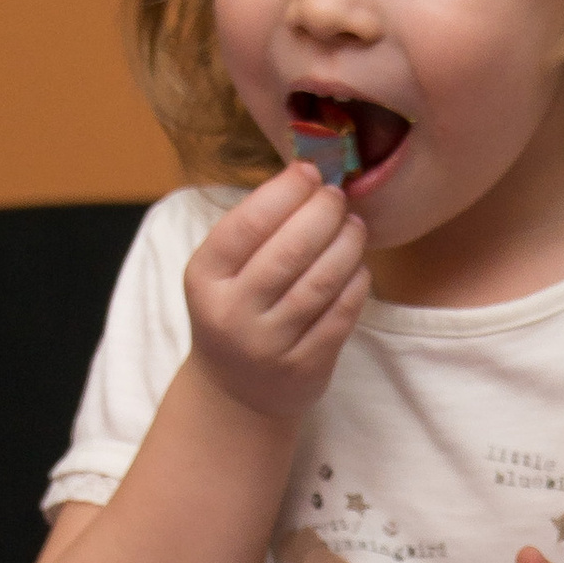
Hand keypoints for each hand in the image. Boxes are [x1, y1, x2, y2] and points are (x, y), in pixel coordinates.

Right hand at [183, 165, 368, 417]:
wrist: (235, 392)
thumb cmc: (234, 311)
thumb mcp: (222, 272)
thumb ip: (255, 229)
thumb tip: (309, 175)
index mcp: (205, 278)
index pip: (247, 224)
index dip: (285, 191)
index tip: (310, 170)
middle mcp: (233, 313)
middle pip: (290, 250)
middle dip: (323, 213)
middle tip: (338, 196)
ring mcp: (270, 344)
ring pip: (322, 281)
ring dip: (347, 244)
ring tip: (354, 225)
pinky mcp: (305, 365)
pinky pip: (342, 313)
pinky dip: (357, 281)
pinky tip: (358, 264)